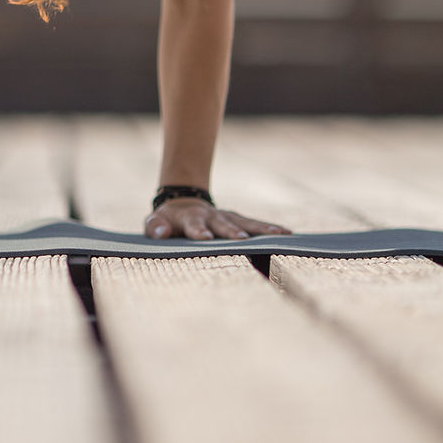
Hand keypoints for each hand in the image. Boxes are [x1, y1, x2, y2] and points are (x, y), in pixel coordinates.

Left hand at [144, 197, 291, 241]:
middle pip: (223, 224)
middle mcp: (212, 216)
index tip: (204, 239)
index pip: (194, 225)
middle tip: (241, 239)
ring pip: (245, 222)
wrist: (182, 203)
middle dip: (232, 232)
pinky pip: (256, 225)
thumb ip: (155, 226)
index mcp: (190, 218)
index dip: (198, 231)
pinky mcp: (238, 220)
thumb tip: (161, 231)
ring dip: (260, 229)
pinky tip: (287, 234)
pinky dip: (270, 228)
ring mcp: (227, 217)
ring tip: (279, 234)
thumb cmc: (167, 220)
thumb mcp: (155, 221)